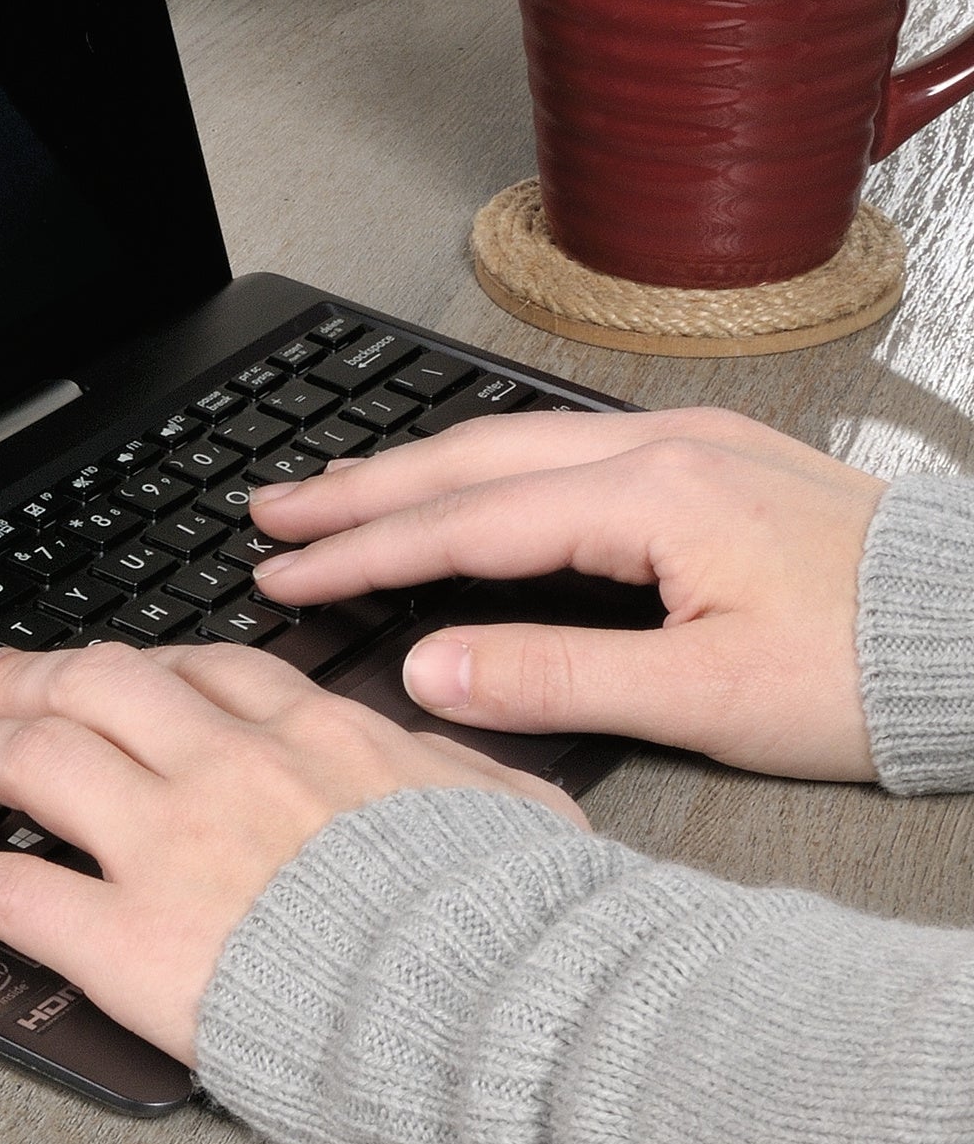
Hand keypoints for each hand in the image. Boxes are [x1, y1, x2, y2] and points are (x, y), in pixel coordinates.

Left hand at [0, 644, 584, 1061]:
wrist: (491, 1006)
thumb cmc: (511, 927)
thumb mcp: (514, 812)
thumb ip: (458, 774)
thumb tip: (462, 763)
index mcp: (316, 738)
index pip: (201, 673)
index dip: (133, 664)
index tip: (103, 666)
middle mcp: (226, 771)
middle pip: (98, 693)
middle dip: (32, 678)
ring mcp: (168, 847)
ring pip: (40, 763)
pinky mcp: (126, 939)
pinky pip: (8, 889)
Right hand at [248, 407, 886, 781]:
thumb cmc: (871, 672)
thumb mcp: (704, 698)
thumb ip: (551, 678)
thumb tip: (424, 670)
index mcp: (651, 498)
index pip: (462, 525)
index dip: (360, 555)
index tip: (282, 578)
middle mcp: (661, 450)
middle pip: (470, 462)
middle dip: (359, 489)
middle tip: (271, 512)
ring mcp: (689, 445)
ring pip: (513, 446)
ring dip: (416, 469)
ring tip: (338, 491)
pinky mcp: (714, 463)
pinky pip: (564, 451)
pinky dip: (485, 470)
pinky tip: (462, 484)